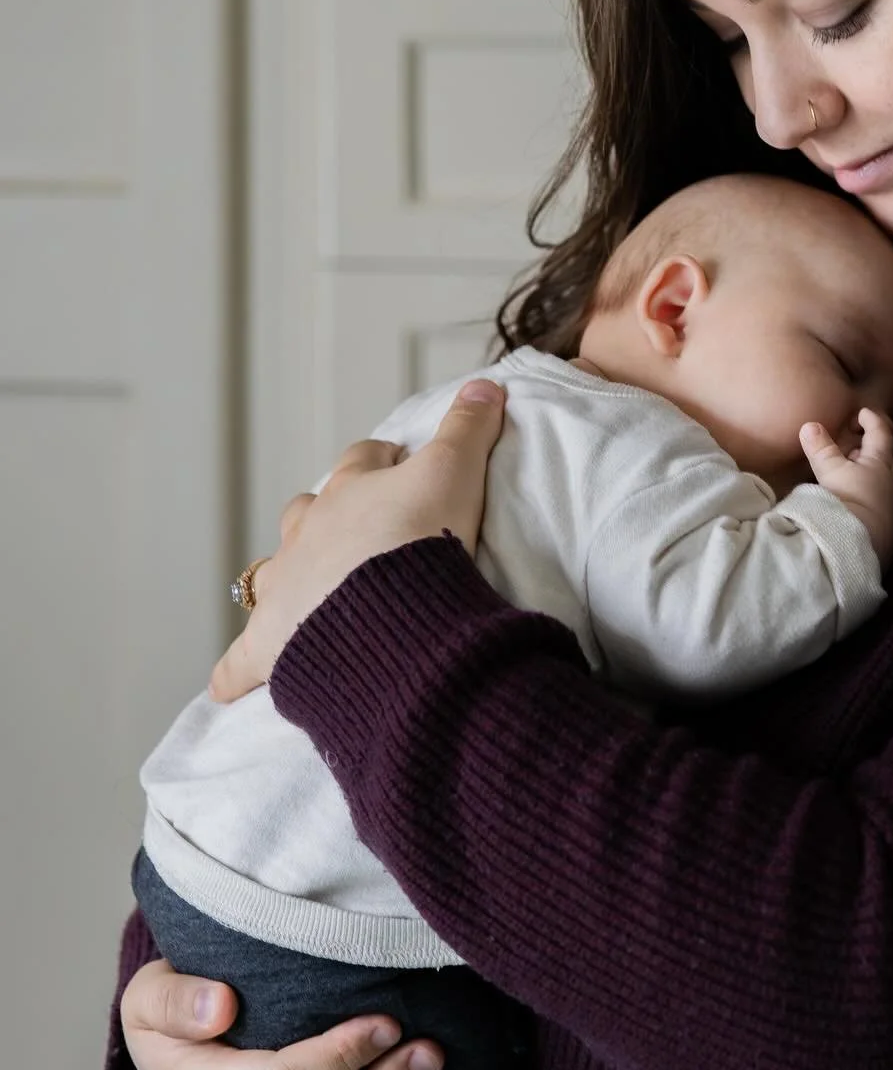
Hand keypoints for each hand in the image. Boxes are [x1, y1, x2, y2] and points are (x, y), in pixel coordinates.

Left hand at [210, 378, 505, 701]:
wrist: (386, 611)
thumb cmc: (421, 540)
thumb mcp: (456, 473)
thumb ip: (469, 430)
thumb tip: (487, 384)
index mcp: (352, 494)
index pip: (364, 462)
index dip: (382, 461)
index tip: (399, 463)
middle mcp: (309, 533)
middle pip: (309, 510)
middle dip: (328, 515)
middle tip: (356, 530)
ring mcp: (285, 588)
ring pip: (270, 572)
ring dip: (284, 576)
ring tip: (300, 589)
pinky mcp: (272, 647)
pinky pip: (243, 662)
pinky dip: (235, 672)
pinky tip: (228, 686)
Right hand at [800, 408, 892, 567]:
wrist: (862, 544)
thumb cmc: (849, 499)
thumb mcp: (831, 472)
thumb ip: (821, 449)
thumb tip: (810, 425)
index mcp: (882, 463)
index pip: (881, 434)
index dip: (872, 420)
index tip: (863, 413)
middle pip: (890, 459)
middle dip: (876, 451)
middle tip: (859, 449)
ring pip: (890, 483)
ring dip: (876, 477)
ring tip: (857, 477)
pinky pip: (887, 505)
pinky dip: (876, 499)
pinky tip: (862, 505)